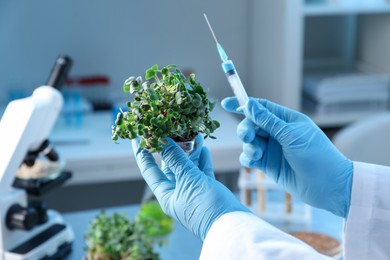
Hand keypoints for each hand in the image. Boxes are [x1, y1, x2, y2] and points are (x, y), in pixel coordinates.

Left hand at [132, 134, 248, 239]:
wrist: (232, 225)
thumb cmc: (206, 206)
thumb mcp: (188, 179)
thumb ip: (176, 159)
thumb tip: (163, 141)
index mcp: (166, 193)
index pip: (149, 170)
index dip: (142, 153)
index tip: (137, 136)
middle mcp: (177, 192)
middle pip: (169, 166)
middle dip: (170, 147)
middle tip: (170, 128)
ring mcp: (192, 191)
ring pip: (187, 167)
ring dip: (189, 151)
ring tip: (191, 133)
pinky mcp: (207, 190)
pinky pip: (201, 171)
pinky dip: (202, 160)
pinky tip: (203, 147)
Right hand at [222, 97, 352, 217]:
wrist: (328, 187)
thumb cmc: (317, 156)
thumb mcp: (291, 135)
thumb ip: (268, 121)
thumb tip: (250, 104)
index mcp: (286, 120)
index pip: (261, 107)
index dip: (243, 104)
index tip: (226, 103)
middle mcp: (278, 132)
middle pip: (252, 124)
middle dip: (246, 129)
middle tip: (247, 136)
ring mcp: (272, 148)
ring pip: (249, 142)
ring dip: (248, 146)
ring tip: (256, 154)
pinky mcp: (268, 164)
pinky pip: (250, 157)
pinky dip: (247, 157)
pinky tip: (252, 161)